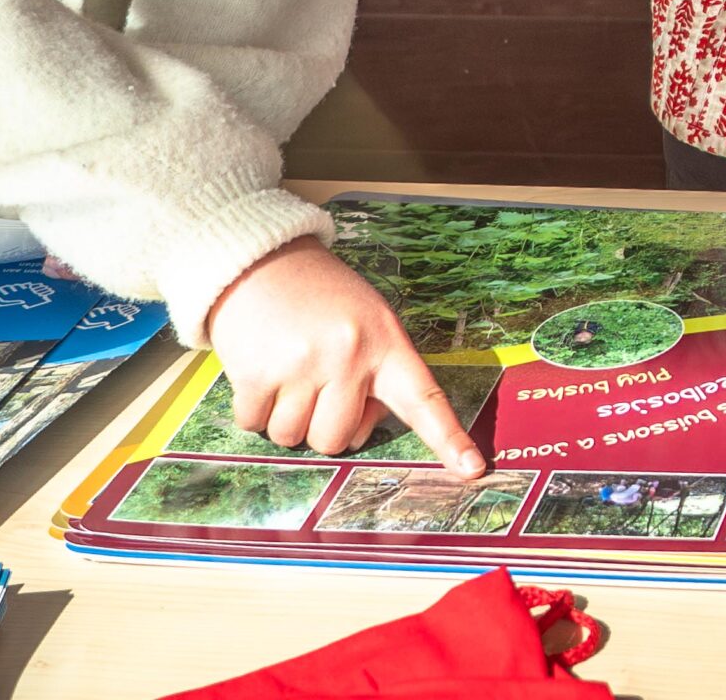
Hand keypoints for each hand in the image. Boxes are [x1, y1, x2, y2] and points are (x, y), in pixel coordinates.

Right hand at [204, 238, 485, 475]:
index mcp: (384, 340)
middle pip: (337, 440)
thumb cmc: (317, 294)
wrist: (256, 256)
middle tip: (312, 384)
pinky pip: (255, 425)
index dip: (448, 438)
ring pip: (293, 438)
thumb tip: (362, 431)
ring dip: (284, 418)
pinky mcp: (257, 373)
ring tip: (285, 372)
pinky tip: (259, 371)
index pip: (422, 397)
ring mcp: (302, 364)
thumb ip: (376, 372)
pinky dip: (252, 410)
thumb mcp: (364, 318)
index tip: (473, 468)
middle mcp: (348, 354)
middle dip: (320, 425)